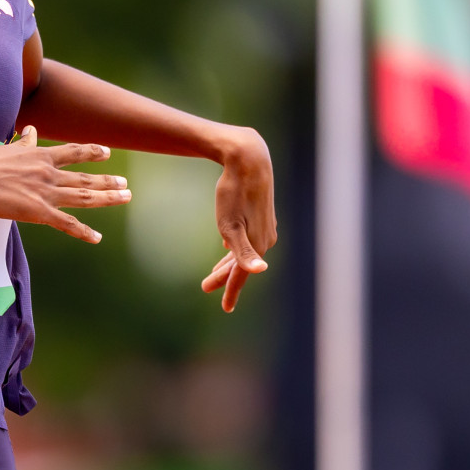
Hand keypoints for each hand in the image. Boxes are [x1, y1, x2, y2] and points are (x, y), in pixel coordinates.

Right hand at [0, 126, 129, 242]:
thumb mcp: (5, 148)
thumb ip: (23, 143)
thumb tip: (32, 130)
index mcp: (38, 156)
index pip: (72, 151)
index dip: (91, 152)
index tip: (106, 152)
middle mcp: (47, 172)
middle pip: (85, 177)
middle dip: (108, 180)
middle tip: (125, 185)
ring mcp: (44, 192)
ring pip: (84, 196)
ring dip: (107, 197)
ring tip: (124, 197)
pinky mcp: (36, 211)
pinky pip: (66, 224)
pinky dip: (83, 232)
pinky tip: (96, 237)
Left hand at [199, 127, 276, 311]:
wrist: (249, 161)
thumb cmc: (235, 192)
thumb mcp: (231, 224)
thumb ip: (243, 251)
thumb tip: (260, 271)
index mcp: (257, 244)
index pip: (242, 275)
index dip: (231, 291)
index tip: (225, 308)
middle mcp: (264, 239)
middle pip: (241, 264)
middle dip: (224, 277)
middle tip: (206, 287)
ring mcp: (264, 227)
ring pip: (244, 251)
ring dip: (229, 263)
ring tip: (215, 273)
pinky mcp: (261, 217)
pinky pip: (247, 239)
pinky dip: (236, 249)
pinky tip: (228, 248)